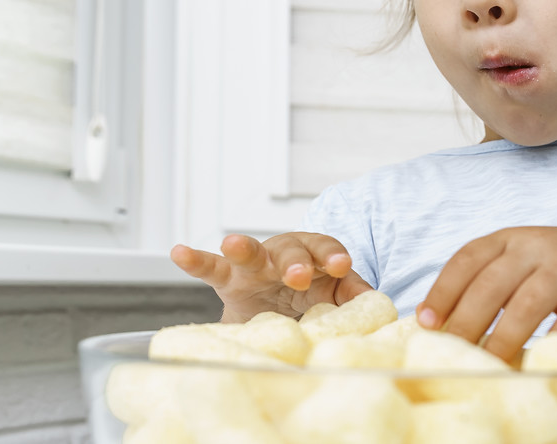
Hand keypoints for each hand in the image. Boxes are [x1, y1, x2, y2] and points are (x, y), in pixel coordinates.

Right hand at [170, 232, 372, 322]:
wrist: (282, 313)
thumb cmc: (314, 299)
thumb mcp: (335, 297)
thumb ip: (354, 297)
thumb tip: (377, 305)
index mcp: (318, 258)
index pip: (328, 251)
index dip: (334, 257)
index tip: (342, 267)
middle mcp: (287, 255)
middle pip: (291, 251)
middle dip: (295, 261)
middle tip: (299, 276)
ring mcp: (255, 266)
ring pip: (251, 253)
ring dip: (244, 248)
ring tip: (233, 243)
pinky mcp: (228, 279)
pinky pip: (210, 267)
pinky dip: (195, 260)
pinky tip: (178, 252)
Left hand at [417, 227, 556, 360]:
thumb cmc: (556, 272)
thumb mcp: (519, 265)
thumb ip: (483, 284)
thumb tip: (432, 322)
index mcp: (510, 238)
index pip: (468, 259)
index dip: (443, 290)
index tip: (426, 323)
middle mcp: (537, 245)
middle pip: (493, 283)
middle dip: (467, 321)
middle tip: (452, 353)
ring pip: (529, 302)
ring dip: (504, 338)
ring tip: (488, 364)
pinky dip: (553, 343)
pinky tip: (537, 362)